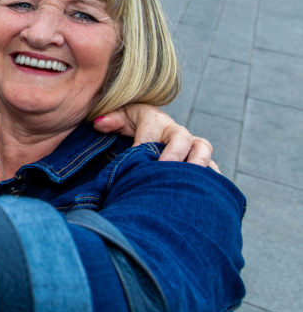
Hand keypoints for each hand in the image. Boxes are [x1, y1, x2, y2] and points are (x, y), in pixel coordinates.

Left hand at [93, 104, 215, 168]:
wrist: (153, 131)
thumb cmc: (134, 125)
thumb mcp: (121, 118)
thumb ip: (111, 120)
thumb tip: (99, 124)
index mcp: (156, 121)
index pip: (151, 130)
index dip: (144, 143)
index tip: (136, 154)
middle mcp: (177, 133)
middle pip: (183, 138)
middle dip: (175, 153)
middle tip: (164, 167)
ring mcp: (192, 148)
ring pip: (202, 150)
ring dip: (198, 164)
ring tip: (190, 180)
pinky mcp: (201, 163)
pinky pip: (211, 169)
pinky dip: (211, 179)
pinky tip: (207, 193)